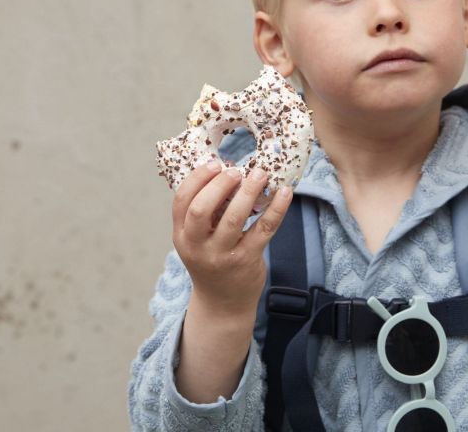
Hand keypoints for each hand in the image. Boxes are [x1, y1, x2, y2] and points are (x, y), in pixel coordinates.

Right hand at [172, 161, 292, 318]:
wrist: (222, 304)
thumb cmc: (211, 259)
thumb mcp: (196, 239)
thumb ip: (204, 212)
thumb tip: (225, 170)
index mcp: (182, 235)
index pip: (182, 201)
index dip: (197, 178)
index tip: (214, 164)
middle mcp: (197, 246)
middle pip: (201, 209)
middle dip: (219, 184)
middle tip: (236, 170)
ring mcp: (222, 255)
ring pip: (234, 218)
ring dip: (249, 191)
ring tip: (261, 174)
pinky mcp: (247, 260)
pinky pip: (264, 229)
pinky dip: (277, 208)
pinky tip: (285, 192)